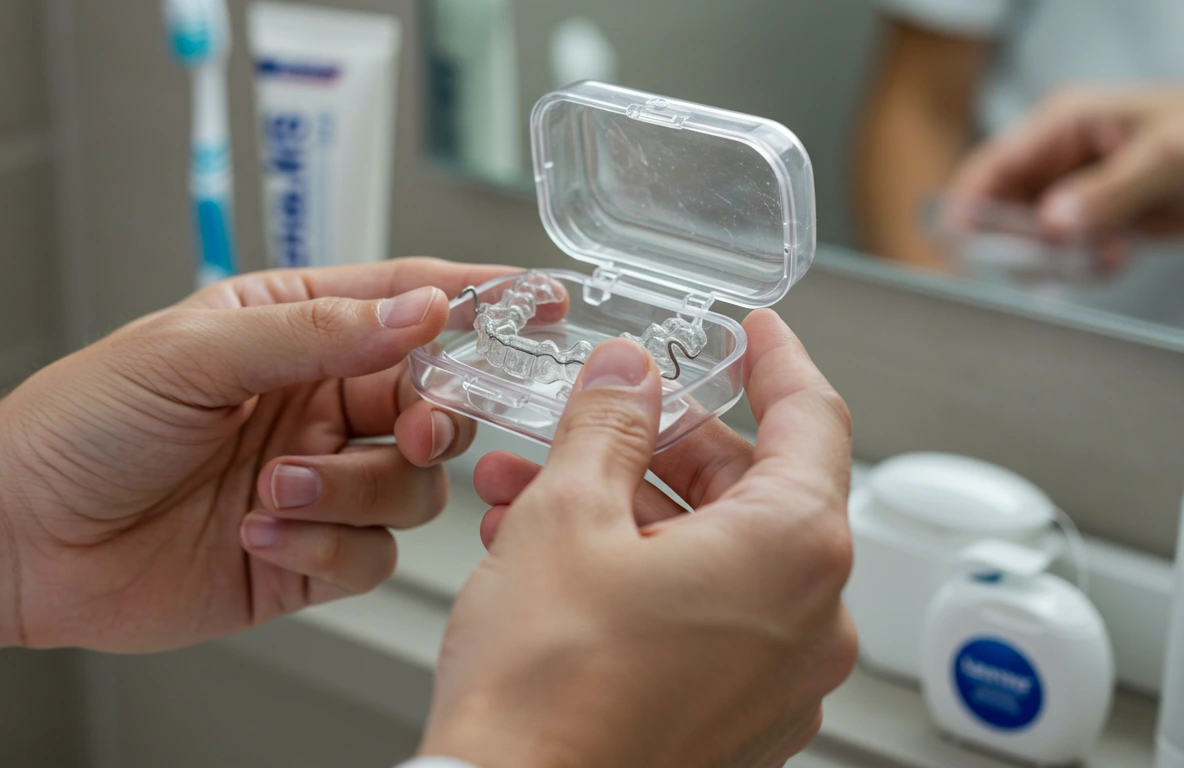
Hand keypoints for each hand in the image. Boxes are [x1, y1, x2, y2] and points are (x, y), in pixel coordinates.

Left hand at [0, 258, 513, 670]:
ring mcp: (317, 483)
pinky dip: (326, 547)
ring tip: (274, 492)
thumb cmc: (81, 425)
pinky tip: (261, 536)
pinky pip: (370, 556)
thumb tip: (421, 311)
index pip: (406, 302)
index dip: (478, 298)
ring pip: (411, 487)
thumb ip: (317, 332)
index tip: (540, 300)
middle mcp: (316, 406)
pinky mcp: (305, 556)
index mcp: (293, 333)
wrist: (19, 538)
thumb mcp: (192, 352)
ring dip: (354, 491)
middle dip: (431, 418)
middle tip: (409, 430)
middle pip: (431, 403)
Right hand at [419, 310, 856, 767]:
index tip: (752, 333)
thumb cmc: (546, 693)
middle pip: (754, 488)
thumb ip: (609, 424)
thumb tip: (627, 377)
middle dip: (660, 445)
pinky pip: (702, 615)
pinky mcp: (735, 719)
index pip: (813, 418)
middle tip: (598, 418)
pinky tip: (556, 559)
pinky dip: (641, 573)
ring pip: (714, 554)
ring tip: (533, 493)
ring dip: (628, 510)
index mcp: (793, 552)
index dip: (774, 360)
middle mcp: (807, 621)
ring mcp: (775, 680)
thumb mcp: (566, 515)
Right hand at [950, 86, 1183, 243]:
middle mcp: (1060, 155)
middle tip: (1045, 264)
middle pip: (1002, 207)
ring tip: (1095, 257)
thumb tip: (1053, 223)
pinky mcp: (1096, 216)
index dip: (965, 206)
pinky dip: (1081, 265)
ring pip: (1031, 236)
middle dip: (1018, 242)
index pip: (991, 165)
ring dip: (1054, 259)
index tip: (957, 247)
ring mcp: (1076, 187)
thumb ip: (1109, 190)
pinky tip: (1112, 259)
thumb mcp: (1167, 158)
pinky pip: (1065, 251)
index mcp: (1063, 122)